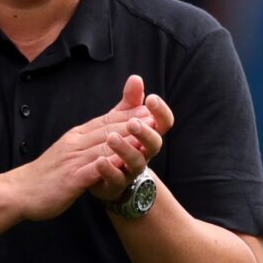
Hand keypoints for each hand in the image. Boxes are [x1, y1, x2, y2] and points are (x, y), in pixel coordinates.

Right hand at [6, 83, 154, 220]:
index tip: (150, 109)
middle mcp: (75, 143)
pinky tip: (122, 165)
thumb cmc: (48, 173)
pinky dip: (108, 166)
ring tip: (146, 138)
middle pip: (108, 129)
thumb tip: (106, 133)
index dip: (129, 114)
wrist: (20, 191)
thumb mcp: (68, 150)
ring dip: (126, 141)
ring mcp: (73, 160)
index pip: (106, 120)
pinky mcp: (70, 179)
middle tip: (155, 118)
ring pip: (103, 147)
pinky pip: (92, 170)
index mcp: (76, 136)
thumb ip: (88, 140)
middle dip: (133, 123)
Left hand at [87, 75, 173, 201]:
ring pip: (136, 162)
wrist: (108, 177)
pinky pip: (116, 178)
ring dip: (125, 149)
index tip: (151, 98)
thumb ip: (130, 100)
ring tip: (112, 138)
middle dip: (144, 132)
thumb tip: (136, 78)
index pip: (163, 123)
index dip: (160, 111)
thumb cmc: (121, 142)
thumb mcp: (124, 118)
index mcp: (149, 135)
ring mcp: (132, 170)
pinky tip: (99, 160)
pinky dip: (108, 170)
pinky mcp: (116, 184)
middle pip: (154, 143)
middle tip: (133, 122)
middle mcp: (145, 153)